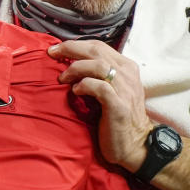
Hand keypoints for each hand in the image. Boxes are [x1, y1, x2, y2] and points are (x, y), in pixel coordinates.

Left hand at [49, 39, 152, 171]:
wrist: (136, 144)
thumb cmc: (118, 118)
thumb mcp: (112, 90)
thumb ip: (99, 75)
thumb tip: (72, 63)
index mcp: (126, 67)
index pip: (99, 46)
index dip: (75, 45)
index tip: (56, 49)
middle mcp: (127, 74)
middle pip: (96, 50)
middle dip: (70, 49)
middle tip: (52, 54)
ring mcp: (125, 89)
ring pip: (97, 65)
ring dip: (75, 68)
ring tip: (62, 79)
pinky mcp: (119, 106)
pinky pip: (99, 87)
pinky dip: (84, 86)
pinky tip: (75, 91)